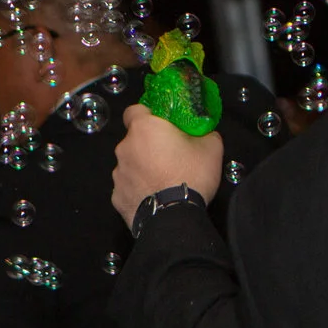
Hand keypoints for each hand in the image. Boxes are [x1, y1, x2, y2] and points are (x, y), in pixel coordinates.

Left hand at [110, 103, 224, 226]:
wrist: (174, 217)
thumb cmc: (191, 175)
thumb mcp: (212, 148)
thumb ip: (204, 134)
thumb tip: (203, 133)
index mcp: (144, 129)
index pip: (134, 111)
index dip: (147, 116)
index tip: (161, 125)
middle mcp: (124, 148)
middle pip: (134, 141)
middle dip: (148, 146)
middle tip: (169, 157)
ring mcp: (118, 174)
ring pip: (130, 165)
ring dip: (142, 169)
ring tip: (162, 183)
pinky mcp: (116, 197)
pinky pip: (128, 187)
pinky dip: (138, 190)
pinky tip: (154, 199)